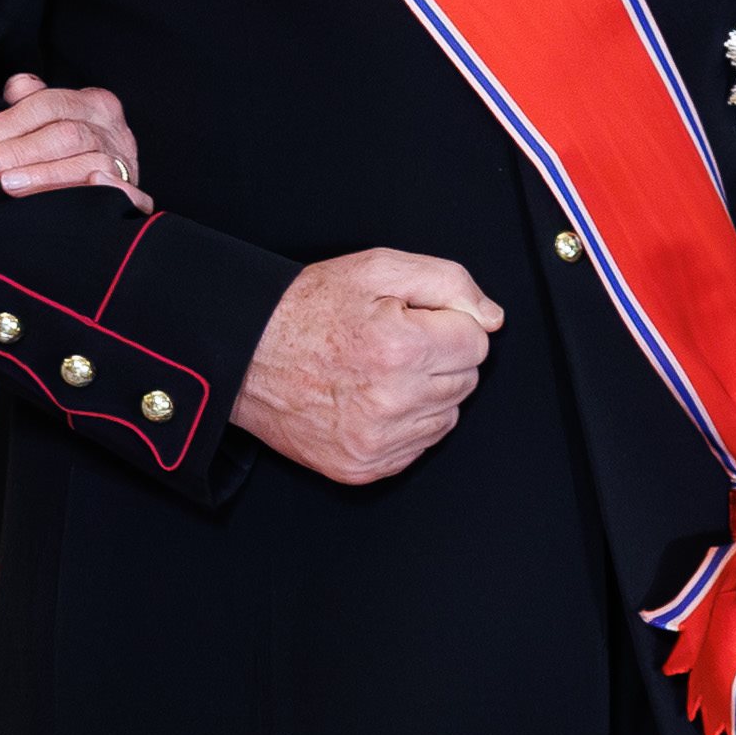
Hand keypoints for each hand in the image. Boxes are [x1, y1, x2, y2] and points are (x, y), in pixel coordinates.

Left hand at [0, 71, 148, 206]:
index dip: (10, 122)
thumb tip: (14, 88)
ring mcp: (124, 161)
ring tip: (9, 184)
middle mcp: (112, 129)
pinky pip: (120, 193)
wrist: (115, 183)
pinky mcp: (133, 192)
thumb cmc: (74, 150)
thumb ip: (32, 103)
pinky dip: (104, 192)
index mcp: (94, 104)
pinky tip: (80, 193)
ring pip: (86, 163)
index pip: (48, 104)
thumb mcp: (55, 119)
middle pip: (65, 134)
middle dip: (18, 151)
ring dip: (44, 175)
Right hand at [229, 249, 505, 483]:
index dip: (448, 323)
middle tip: (393, 343)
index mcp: (401, 347)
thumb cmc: (306, 309)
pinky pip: (418, 447)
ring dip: (425, 394)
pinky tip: (371, 400)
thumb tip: (491, 318)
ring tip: (380, 372)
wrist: (244, 356)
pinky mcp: (363, 466)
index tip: (414, 320)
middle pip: (466, 380)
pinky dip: (404, 425)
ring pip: (447, 416)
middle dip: (440, 358)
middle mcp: (393, 401)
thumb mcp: (377, 268)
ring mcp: (377, 440)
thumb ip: (448, 282)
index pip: (477, 341)